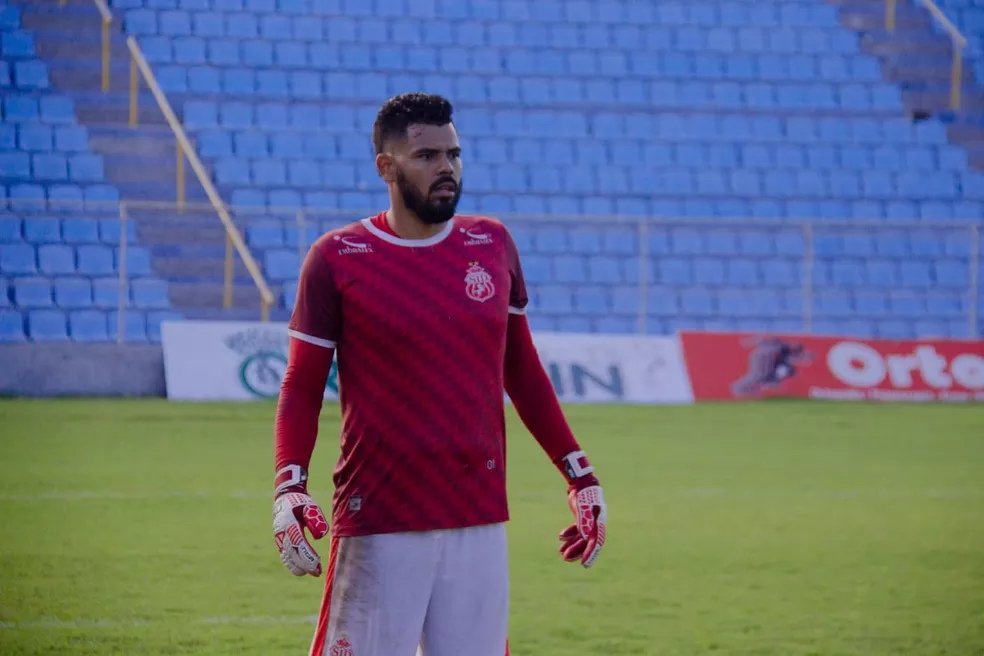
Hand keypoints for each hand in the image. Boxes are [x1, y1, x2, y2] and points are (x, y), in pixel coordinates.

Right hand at [272, 465, 328, 576]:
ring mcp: (279, 538)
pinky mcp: (280, 542)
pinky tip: (302, 570)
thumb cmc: (301, 503)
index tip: (317, 564)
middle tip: (317, 573)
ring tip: (313, 573)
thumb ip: (315, 519)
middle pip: (292, 552)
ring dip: (299, 566)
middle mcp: (281, 532)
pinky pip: (285, 556)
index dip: (307, 555)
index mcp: (289, 523)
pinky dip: (292, 564)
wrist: (285, 498)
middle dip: (305, 564)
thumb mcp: (310, 506)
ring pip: (287, 556)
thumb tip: (320, 536)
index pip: (298, 542)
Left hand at [556, 451, 606, 567]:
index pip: (596, 542)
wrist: (581, 483)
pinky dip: (569, 535)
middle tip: (566, 559)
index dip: (590, 554)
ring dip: (572, 545)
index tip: (584, 564)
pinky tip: (561, 538)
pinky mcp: (582, 518)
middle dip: (577, 551)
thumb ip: (584, 524)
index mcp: (599, 523)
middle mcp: (596, 524)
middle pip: (587, 542)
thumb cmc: (584, 496)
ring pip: (581, 538)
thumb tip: (586, 539)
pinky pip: (577, 530)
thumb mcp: (583, 511)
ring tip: (561, 553)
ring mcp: (589, 521)